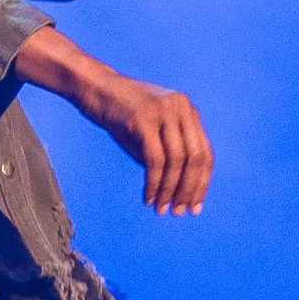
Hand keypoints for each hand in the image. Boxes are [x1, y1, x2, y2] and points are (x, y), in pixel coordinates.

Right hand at [13, 28, 212, 214]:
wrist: (93, 87)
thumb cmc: (120, 114)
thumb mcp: (150, 132)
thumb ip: (168, 153)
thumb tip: (180, 191)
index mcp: (187, 110)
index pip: (205, 152)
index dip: (202, 183)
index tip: (194, 206)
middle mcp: (181, 108)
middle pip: (196, 157)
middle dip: (189, 189)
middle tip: (179, 212)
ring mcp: (163, 111)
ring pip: (177, 160)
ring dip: (170, 190)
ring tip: (162, 210)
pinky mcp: (144, 118)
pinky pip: (156, 159)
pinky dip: (154, 183)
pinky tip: (149, 198)